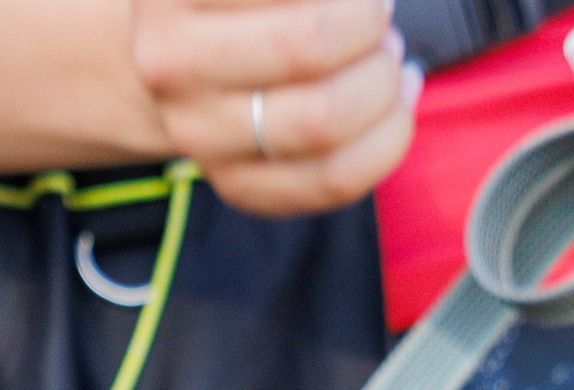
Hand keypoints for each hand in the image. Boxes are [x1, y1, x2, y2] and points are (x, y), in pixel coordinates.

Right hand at [132, 0, 419, 210]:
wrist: (172, 62)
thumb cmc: (227, 3)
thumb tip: (374, 1)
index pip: (296, 9)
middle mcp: (174, 64)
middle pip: (309, 48)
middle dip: (367, 30)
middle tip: (380, 18)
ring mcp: (200, 136)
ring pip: (325, 127)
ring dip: (383, 88)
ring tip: (391, 60)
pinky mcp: (237, 186)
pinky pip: (334, 181)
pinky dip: (387, 142)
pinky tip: (400, 104)